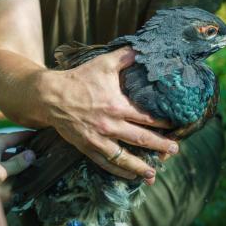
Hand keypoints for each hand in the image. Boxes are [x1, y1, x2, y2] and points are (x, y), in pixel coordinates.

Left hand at [0, 131, 35, 180]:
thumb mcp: (1, 171)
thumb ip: (16, 163)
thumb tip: (31, 154)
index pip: (10, 136)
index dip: (23, 135)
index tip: (35, 133)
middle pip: (5, 145)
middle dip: (18, 145)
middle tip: (32, 146)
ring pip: (1, 156)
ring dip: (13, 158)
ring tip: (27, 161)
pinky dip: (7, 166)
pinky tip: (13, 173)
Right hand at [40, 47, 178, 184]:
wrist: (50, 95)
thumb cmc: (79, 79)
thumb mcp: (103, 63)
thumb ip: (125, 56)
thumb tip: (143, 48)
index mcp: (117, 106)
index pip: (147, 117)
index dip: (163, 123)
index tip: (175, 126)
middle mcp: (110, 126)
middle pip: (141, 139)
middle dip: (160, 146)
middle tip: (175, 150)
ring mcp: (98, 139)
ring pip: (124, 158)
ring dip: (140, 167)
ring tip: (154, 174)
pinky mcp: (87, 147)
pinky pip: (106, 163)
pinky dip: (119, 171)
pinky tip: (131, 177)